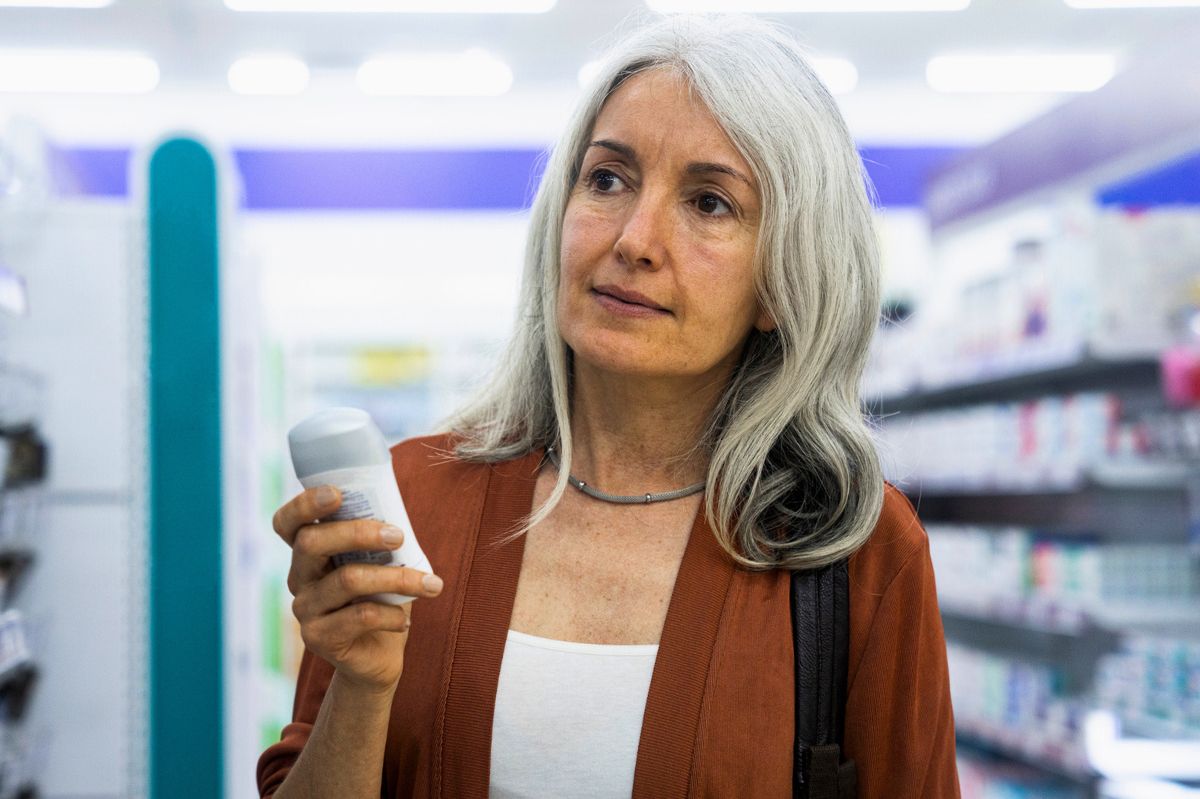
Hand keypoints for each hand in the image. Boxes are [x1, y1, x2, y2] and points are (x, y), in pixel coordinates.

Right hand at [272, 486, 443, 693]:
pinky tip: (406, 621)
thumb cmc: (381, 600)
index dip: (304, 504)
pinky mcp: (318, 638)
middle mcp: (299, 578)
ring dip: (396, 578)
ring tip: (431, 584)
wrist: (377, 659)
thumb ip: (380, 540)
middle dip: (358, 532)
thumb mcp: (379, 565)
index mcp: (309, 553)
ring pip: (347, 580)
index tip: (338, 493)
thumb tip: (400, 517)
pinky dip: (392, 614)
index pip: (288, 523)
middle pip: (311, 542)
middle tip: (398, 535)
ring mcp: (305, 609)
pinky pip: (360, 617)